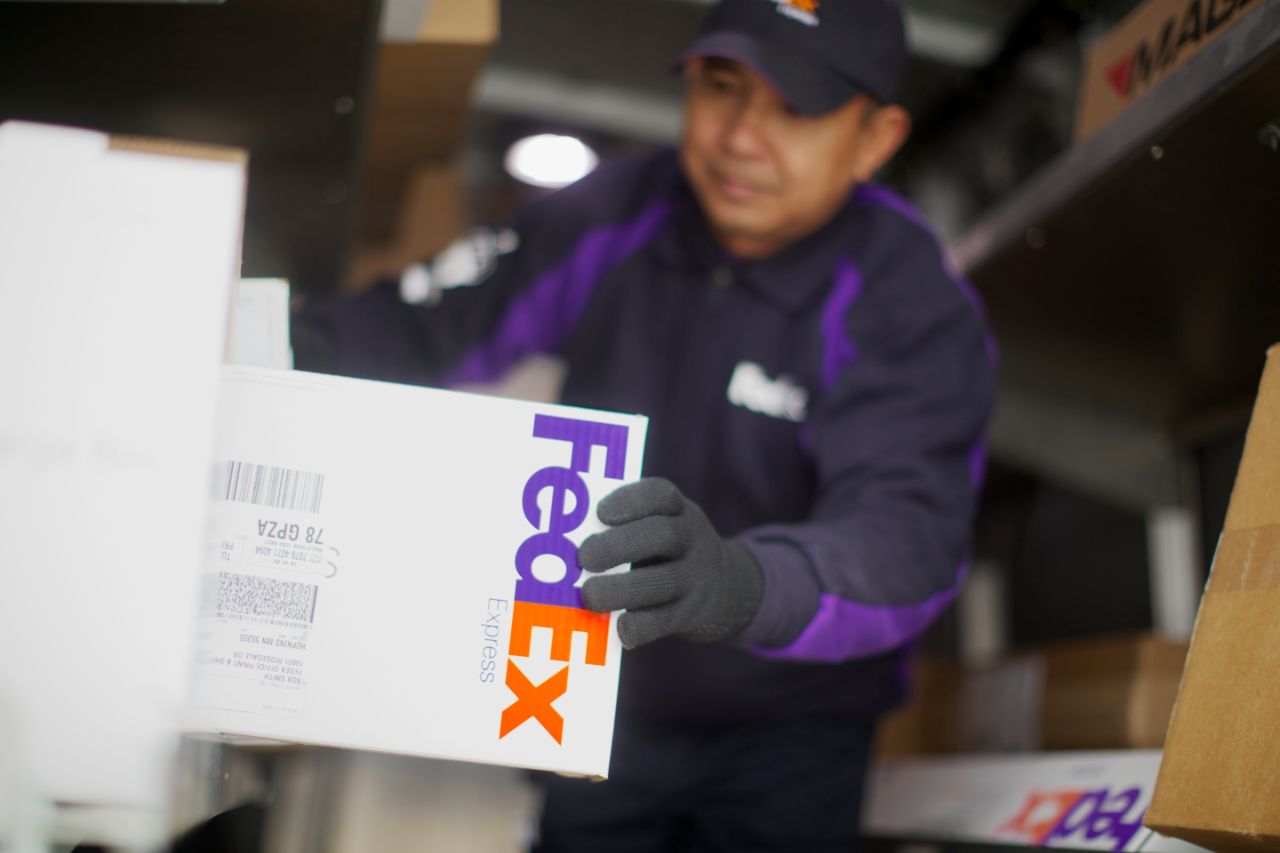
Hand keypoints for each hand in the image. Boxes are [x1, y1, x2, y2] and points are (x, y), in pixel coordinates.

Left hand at [579, 478, 762, 648]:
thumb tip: (563, 541)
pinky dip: (642, 625)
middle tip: (584, 557)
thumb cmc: (666, 551)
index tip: (600, 513)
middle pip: (661, 535)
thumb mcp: (659, 526)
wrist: (724, 588)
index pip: (660, 495)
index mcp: (677, 510)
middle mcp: (692, 539)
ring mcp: (696, 577)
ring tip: (589, 595)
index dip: (630, 501)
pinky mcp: (692, 613)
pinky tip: (620, 628)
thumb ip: (623, 528)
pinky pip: (667, 620)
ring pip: (663, 581)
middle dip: (620, 545)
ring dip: (623, 589)